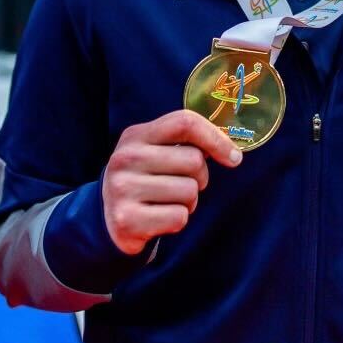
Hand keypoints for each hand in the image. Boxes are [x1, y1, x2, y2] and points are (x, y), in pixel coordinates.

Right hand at [102, 110, 241, 254]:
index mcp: (136, 135)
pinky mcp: (126, 220)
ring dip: (189, 201)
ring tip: (169, 201)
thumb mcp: (157, 151)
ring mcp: (122, 189)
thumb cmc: (146, 178)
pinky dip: (178, 221)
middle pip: (194, 160)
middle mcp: (125, 158)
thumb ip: (188, 143)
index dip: (216, 138)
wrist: (109, 217)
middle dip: (200, 177)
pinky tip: (160, 218)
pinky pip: (178, 217)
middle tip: (182, 184)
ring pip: (189, 191)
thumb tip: (232, 154)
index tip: (233, 157)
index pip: (185, 122)